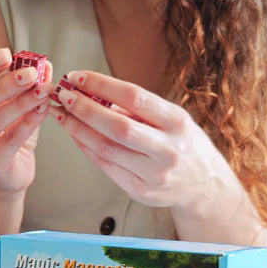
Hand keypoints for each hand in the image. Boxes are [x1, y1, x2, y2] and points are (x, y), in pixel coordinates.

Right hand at [0, 48, 51, 192]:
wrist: (13, 170)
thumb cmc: (11, 132)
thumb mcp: (17, 103)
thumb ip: (28, 85)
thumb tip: (45, 64)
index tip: (6, 54)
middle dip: (2, 85)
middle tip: (29, 74)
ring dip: (19, 104)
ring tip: (42, 91)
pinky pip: (8, 143)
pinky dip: (26, 125)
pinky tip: (42, 111)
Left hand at [49, 70, 244, 211]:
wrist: (205, 186)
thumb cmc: (183, 143)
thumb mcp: (171, 119)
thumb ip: (136, 108)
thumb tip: (91, 91)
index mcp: (177, 122)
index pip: (134, 97)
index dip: (101, 85)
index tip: (77, 76)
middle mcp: (168, 149)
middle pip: (117, 126)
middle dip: (84, 108)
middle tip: (62, 95)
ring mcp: (154, 174)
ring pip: (106, 148)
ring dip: (77, 129)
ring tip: (60, 113)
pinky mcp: (141, 191)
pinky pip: (105, 166)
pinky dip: (86, 147)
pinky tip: (74, 134)